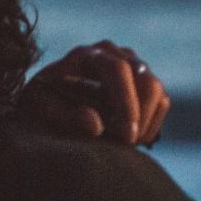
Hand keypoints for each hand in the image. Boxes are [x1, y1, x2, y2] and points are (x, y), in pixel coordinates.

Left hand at [18, 41, 171, 146]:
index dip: (125, 104)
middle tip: (124, 146)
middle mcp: (115, 54)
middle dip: (140, 117)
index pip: (117, 70)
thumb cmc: (38, 103)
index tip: (125, 137)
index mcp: (88, 55)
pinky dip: (151, 124)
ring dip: (145, 124)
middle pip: (146, 80)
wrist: (46, 100)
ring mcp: (132, 66)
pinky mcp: (143, 82)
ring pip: (157, 93)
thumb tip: (96, 125)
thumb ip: (63, 115)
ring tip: (121, 145)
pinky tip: (128, 139)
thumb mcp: (38, 108)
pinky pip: (162, 103)